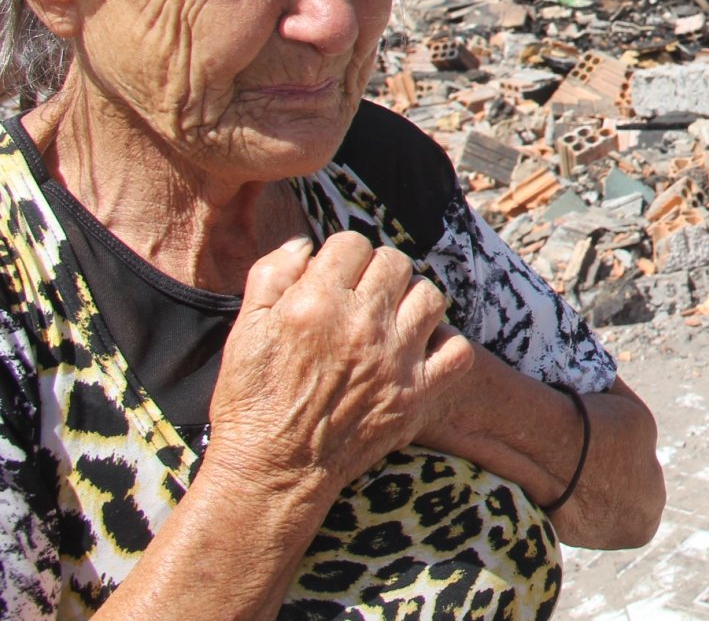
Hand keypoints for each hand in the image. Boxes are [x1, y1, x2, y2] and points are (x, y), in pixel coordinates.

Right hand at [205, 233, 475, 495]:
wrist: (272, 472)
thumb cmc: (251, 402)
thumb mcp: (243, 331)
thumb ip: (271, 275)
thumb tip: (306, 244)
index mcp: (317, 303)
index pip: (353, 243)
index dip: (341, 256)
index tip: (333, 278)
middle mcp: (362, 325)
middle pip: (395, 263)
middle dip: (377, 273)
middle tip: (361, 298)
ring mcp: (395, 360)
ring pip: (430, 297)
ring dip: (411, 301)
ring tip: (391, 320)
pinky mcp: (416, 394)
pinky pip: (457, 351)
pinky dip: (445, 345)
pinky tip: (420, 350)